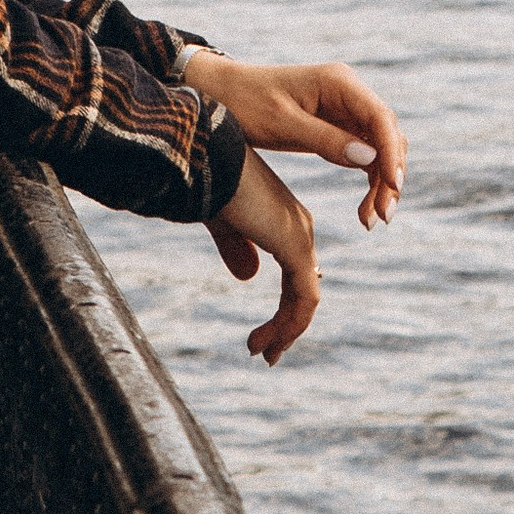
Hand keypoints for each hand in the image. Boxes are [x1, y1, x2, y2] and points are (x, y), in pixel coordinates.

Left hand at [182, 51, 403, 229]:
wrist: (220, 93)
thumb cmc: (245, 102)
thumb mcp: (281, 123)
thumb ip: (324, 139)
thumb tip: (371, 158)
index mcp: (337, 82)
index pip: (379, 117)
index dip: (391, 152)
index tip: (393, 185)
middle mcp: (347, 93)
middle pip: (386, 136)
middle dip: (389, 175)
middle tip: (381, 216)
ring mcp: (344, 110)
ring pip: (380, 149)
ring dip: (382, 183)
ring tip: (371, 220)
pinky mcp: (337, 126)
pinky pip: (365, 155)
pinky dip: (369, 181)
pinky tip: (364, 209)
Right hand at [206, 148, 320, 363]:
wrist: (208, 158)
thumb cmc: (209, 180)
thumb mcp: (220, 220)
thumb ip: (235, 247)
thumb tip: (249, 277)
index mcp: (283, 218)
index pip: (295, 270)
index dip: (284, 304)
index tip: (267, 331)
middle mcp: (298, 227)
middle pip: (302, 288)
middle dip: (287, 323)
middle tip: (265, 352)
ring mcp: (300, 237)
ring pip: (305, 299)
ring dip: (285, 331)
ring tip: (263, 354)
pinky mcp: (296, 248)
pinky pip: (304, 300)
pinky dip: (289, 326)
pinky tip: (267, 343)